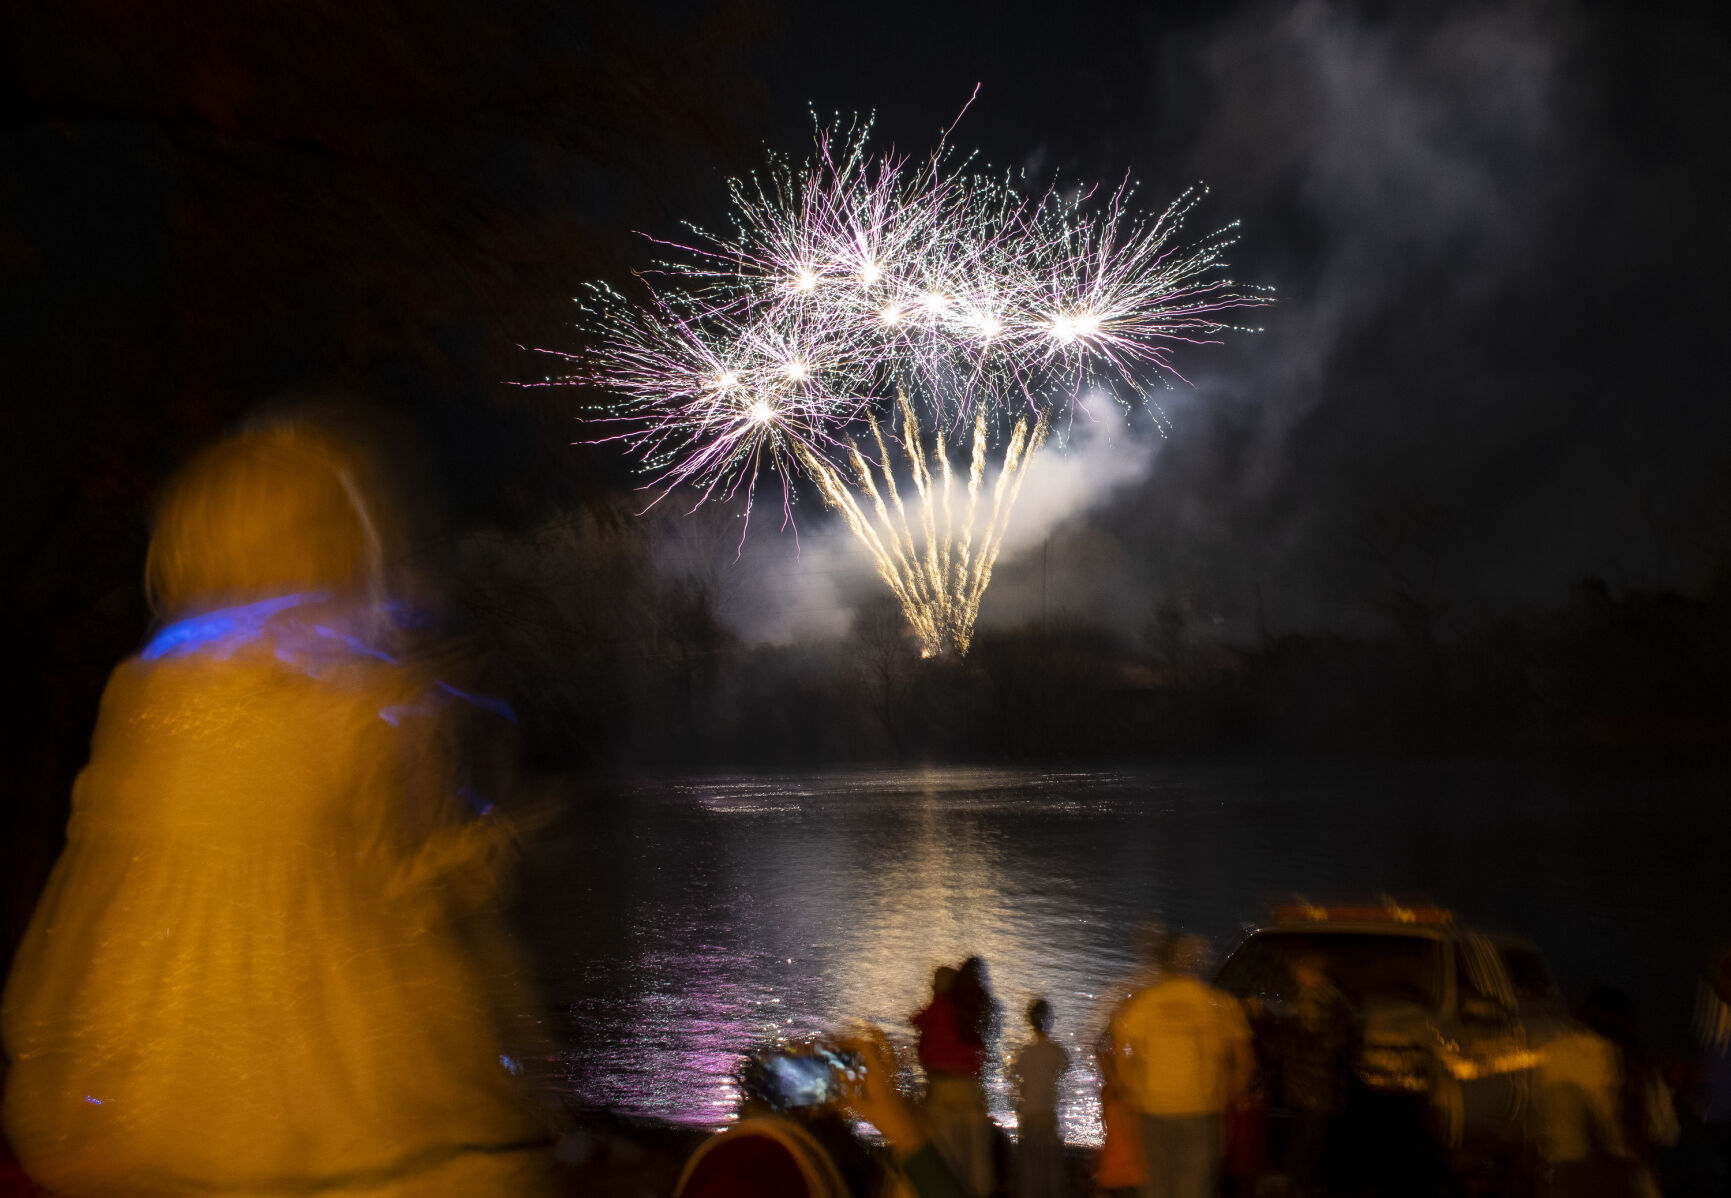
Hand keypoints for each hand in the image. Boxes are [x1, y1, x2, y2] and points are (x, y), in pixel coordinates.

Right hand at [835, 1027, 927, 1157]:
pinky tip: (875, 1056)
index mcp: (878, 1071)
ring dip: (877, 1038)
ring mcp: (896, 1070)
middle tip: (856, 1026)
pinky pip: (892, 1056)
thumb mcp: (861, 1106)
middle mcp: (889, 1066)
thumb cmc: (884, 1118)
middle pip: (881, 1039)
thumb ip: (847, 1091)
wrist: (907, 1129)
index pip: (866, 1045)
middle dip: (869, 1030)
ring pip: (888, 1046)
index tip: (840, 1037)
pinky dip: (883, 1050)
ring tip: (865, 1036)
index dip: (852, 1038)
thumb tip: (835, 1075)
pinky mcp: (899, 1076)